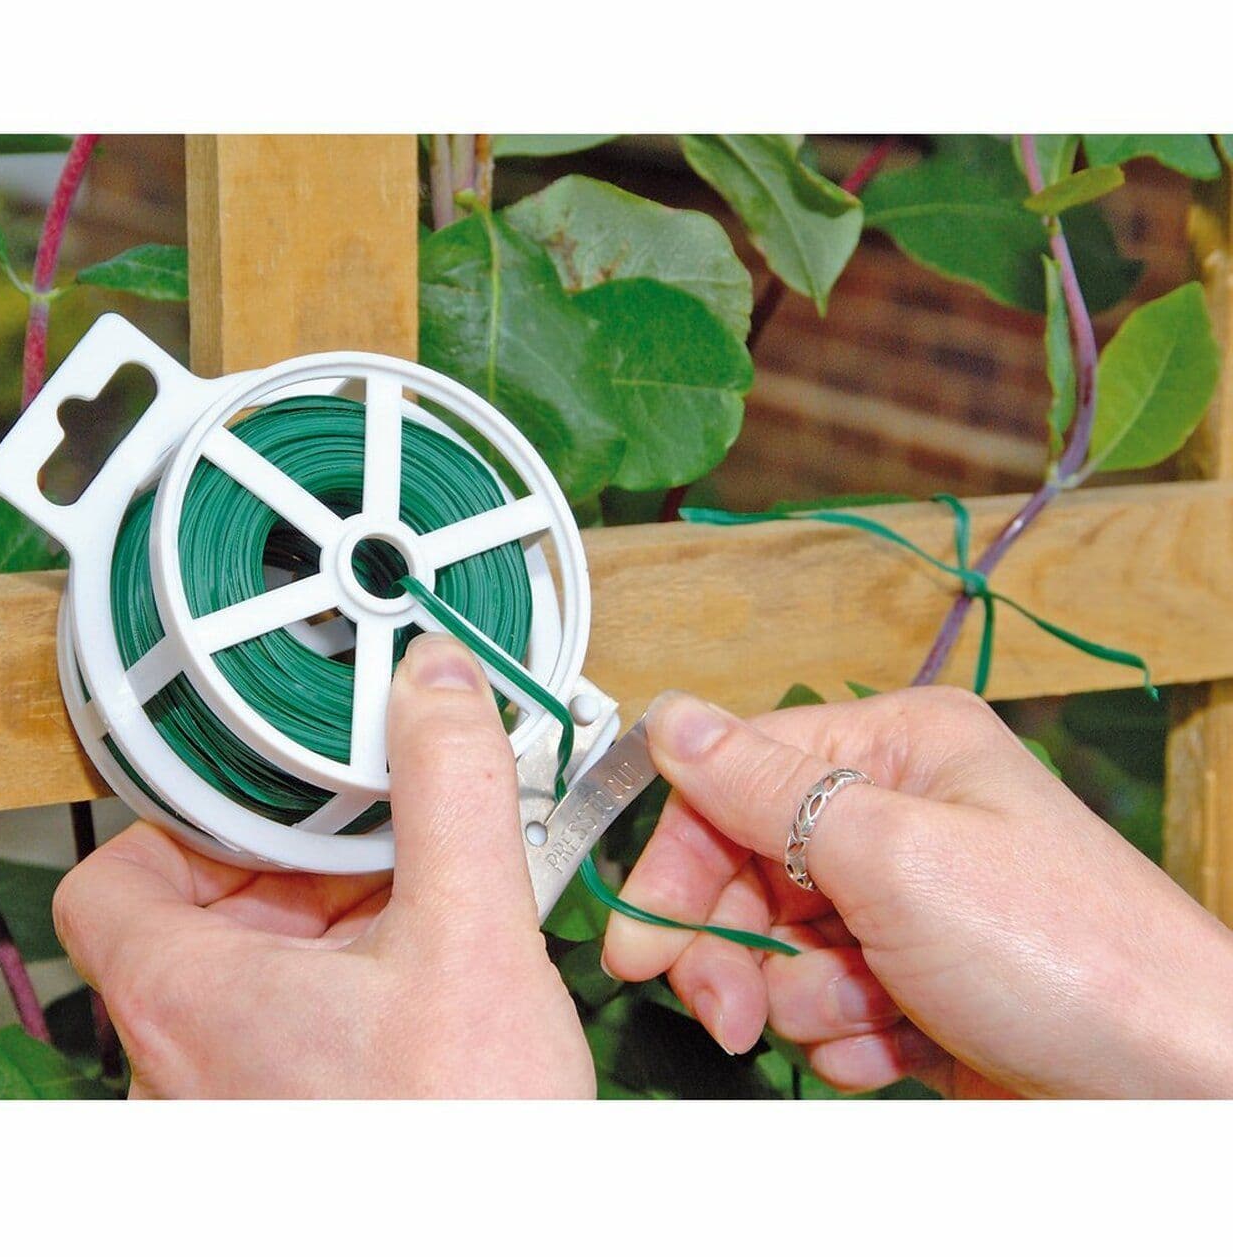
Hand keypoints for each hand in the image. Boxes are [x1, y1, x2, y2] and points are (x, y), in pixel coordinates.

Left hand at [53, 634, 592, 1098]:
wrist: (508, 1243)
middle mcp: (184, 1072)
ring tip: (424, 915)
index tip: (287, 797)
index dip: (200, 819)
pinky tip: (433, 990)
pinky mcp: (287, 1137)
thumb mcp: (471, 936)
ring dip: (339, 931)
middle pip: (205, 919)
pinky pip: (293, 1037)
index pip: (119, 873)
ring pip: (256, 982)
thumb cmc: (461, 1145)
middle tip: (387, 851)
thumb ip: (452, 790)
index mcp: (190, 1005)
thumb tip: (434, 683)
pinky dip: (354, 993)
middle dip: (307, 871)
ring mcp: (232, 1113)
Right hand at [602, 686, 1232, 1097]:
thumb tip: (670, 716)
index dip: (679, 859)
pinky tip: (897, 1044)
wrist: (1171, 1093)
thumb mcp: (894, 855)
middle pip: (749, 870)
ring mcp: (905, 904)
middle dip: (733, 948)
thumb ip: (764, 788)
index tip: (639, 937)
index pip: (737, 779)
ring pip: (779, 949)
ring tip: (862, 1018)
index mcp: (895, 752)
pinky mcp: (912, 982)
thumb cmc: (1067, 955)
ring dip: (801, 999)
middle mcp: (897, 817)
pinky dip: (843, 1036)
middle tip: (725, 1012)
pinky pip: (825, 1005)